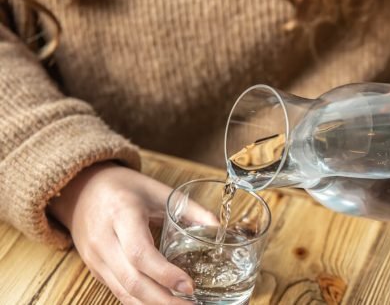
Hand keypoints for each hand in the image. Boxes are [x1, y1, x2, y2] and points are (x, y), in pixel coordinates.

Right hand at [48, 162, 196, 304]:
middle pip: (132, 281)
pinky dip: (141, 303)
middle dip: (164, 301)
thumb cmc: (123, 187)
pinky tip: (163, 304)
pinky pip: (118, 292)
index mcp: (121, 215)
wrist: (80, 189)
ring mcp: (96, 259)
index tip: (190, 286)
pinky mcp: (95, 270)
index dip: (165, 274)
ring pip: (124, 292)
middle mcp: (104, 241)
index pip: (140, 253)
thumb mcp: (156, 190)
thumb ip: (189, 208)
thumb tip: (218, 227)